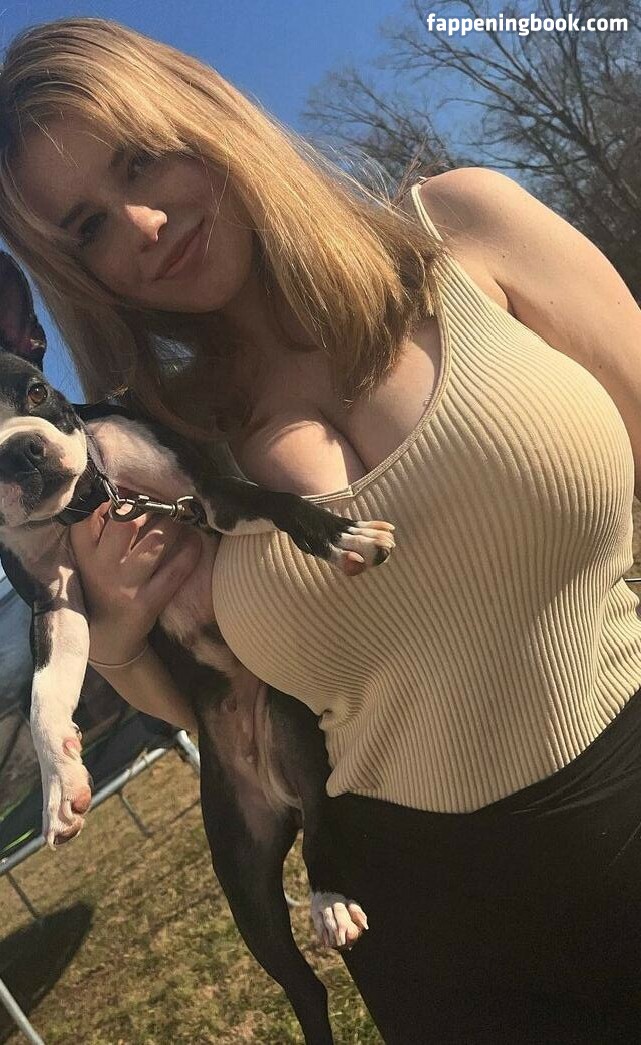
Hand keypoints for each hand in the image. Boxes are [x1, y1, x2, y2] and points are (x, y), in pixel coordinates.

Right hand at [70, 503, 202, 664]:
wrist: (108, 640)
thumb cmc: (102, 586)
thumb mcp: (91, 558)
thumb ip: (101, 528)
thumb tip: (129, 487)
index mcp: (84, 553)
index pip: (90, 515)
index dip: (113, 497)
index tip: (131, 490)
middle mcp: (101, 567)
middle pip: (125, 523)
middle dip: (149, 507)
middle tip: (162, 502)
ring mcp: (125, 587)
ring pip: (155, 543)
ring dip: (173, 525)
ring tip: (181, 517)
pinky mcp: (147, 604)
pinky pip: (174, 573)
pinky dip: (189, 553)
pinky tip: (196, 540)